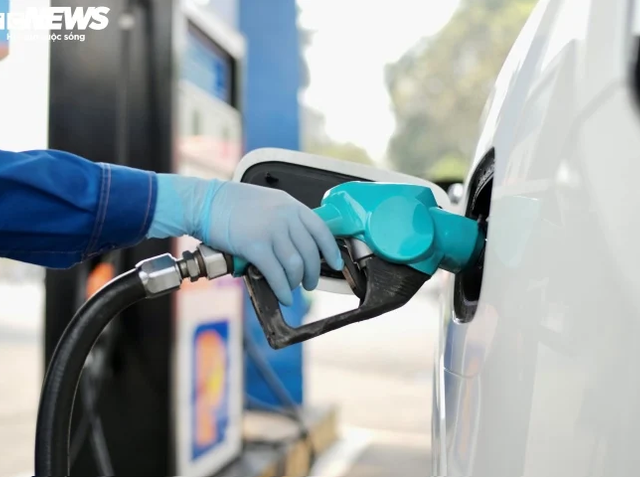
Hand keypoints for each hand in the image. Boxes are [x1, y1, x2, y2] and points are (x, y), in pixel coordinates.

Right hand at [147, 174, 343, 305]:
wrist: (205, 202)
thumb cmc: (232, 203)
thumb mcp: (268, 201)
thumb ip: (286, 218)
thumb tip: (299, 243)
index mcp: (291, 206)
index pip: (321, 230)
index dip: (331, 250)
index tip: (336, 263)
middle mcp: (285, 217)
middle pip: (310, 252)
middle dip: (313, 273)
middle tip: (310, 283)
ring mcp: (271, 231)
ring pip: (295, 265)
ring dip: (297, 282)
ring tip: (293, 289)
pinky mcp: (255, 246)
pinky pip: (276, 274)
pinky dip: (283, 289)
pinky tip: (284, 296)